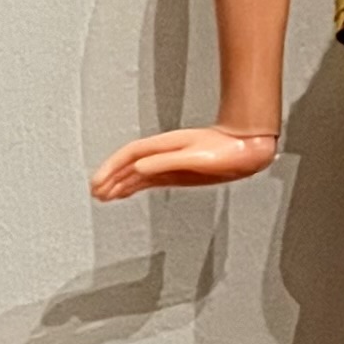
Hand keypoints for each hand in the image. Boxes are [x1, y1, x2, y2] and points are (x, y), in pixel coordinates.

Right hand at [89, 124, 279, 199]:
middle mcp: (164, 154)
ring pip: (136, 173)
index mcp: (165, 146)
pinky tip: (126, 192)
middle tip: (95, 193)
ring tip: (103, 196)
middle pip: (129, 164)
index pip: (130, 155)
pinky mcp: (177, 172)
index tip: (98, 183)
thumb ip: (167, 162)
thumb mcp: (197, 158)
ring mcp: (170, 163)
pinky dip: (134, 186)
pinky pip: (148, 179)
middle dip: (110, 178)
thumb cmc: (228, 150)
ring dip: (119, 184)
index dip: (112, 168)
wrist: (248, 148)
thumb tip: (139, 168)